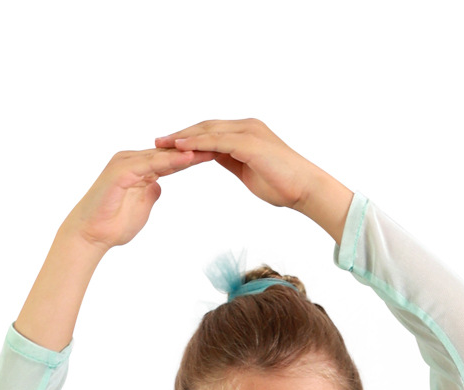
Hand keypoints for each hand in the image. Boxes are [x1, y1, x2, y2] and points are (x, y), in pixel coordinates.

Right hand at [61, 146, 206, 249]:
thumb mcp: (141, 208)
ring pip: (162, 154)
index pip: (173, 159)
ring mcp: (126, 162)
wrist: (89, 235)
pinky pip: (150, 163)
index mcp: (140, 167)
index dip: (195, 156)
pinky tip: (187, 159)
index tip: (219, 155)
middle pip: (170, 152)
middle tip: (223, 145)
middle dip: (196, 149)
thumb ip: (150, 194)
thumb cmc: (112, 225)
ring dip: (187, 152)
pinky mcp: (121, 171)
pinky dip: (169, 161)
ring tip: (211, 148)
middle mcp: (133, 159)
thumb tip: (159, 186)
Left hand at [153, 118, 322, 211]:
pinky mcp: (249, 143)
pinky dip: (197, 142)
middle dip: (181, 134)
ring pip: (208, 130)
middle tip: (158, 140)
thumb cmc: (282, 184)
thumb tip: (213, 157)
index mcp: (246, 132)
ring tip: (162, 143)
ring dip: (183, 136)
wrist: (305, 189)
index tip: (168, 144)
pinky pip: (217, 140)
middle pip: (206, 126)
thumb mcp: (248, 170)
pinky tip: (180, 147)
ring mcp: (248, 132)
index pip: (211, 130)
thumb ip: (231, 159)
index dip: (189, 136)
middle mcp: (246, 126)